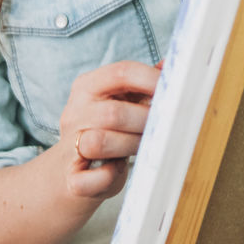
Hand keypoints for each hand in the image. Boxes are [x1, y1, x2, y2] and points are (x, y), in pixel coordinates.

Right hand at [58, 60, 161, 201]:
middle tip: (162, 128)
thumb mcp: (119, 103)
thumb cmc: (103, 132)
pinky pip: (96, 177)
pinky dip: (112, 176)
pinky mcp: (71, 178)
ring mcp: (69, 144)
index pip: (121, 72)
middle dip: (145, 121)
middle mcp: (75, 111)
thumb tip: (169, 66)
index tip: (175, 92)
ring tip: (142, 147)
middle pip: (114, 112)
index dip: (151, 81)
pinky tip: (117, 170)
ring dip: (130, 146)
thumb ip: (141, 85)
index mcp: (87, 86)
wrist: (68, 172)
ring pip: (100, 142)